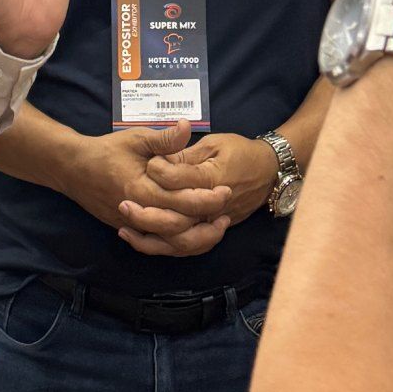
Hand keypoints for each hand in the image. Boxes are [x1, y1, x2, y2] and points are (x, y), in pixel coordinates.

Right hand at [65, 124, 232, 251]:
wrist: (74, 170)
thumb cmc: (107, 151)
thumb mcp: (136, 138)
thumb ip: (164, 138)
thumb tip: (187, 127)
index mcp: (142, 188)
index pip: (182, 201)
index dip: (208, 198)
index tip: (226, 189)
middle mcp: (139, 212)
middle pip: (180, 227)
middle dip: (208, 220)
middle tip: (227, 207)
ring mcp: (133, 225)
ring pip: (170, 243)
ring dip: (197, 237)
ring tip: (217, 225)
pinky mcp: (130, 230)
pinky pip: (158, 245)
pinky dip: (179, 243)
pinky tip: (195, 233)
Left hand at [125, 131, 275, 253]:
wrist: (269, 171)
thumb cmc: (241, 152)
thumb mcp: (214, 144)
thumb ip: (186, 153)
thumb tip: (159, 159)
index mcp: (213, 181)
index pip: (180, 182)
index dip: (159, 173)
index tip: (146, 164)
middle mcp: (213, 209)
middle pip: (176, 222)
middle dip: (146, 216)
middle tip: (123, 205)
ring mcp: (214, 224)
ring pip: (180, 243)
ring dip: (151, 239)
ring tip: (126, 230)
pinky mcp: (212, 230)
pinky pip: (186, 247)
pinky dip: (163, 247)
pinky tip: (142, 238)